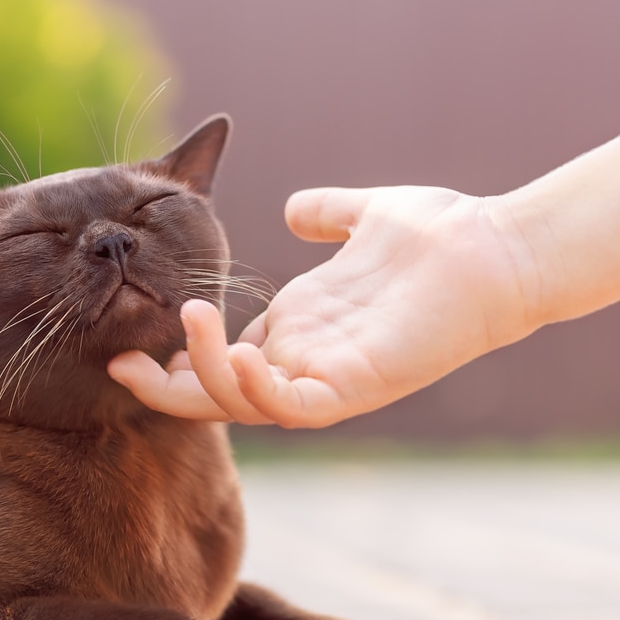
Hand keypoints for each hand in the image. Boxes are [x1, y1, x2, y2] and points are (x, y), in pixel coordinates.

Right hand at [108, 185, 540, 426]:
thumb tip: (296, 209)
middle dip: (165, 388)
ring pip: (246, 406)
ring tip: (186, 323)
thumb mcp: (363, 217)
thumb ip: (327, 214)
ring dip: (206, 377)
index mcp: (300, 329)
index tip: (129, 342)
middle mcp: (306, 361)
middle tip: (121, 364)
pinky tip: (243, 354)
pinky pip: (294, 409)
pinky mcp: (359, 388)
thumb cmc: (440, 234)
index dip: (176, 358)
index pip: (221, 359)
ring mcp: (330, 378)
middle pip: (219, 395)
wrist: (498, 247)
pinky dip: (259, 392)